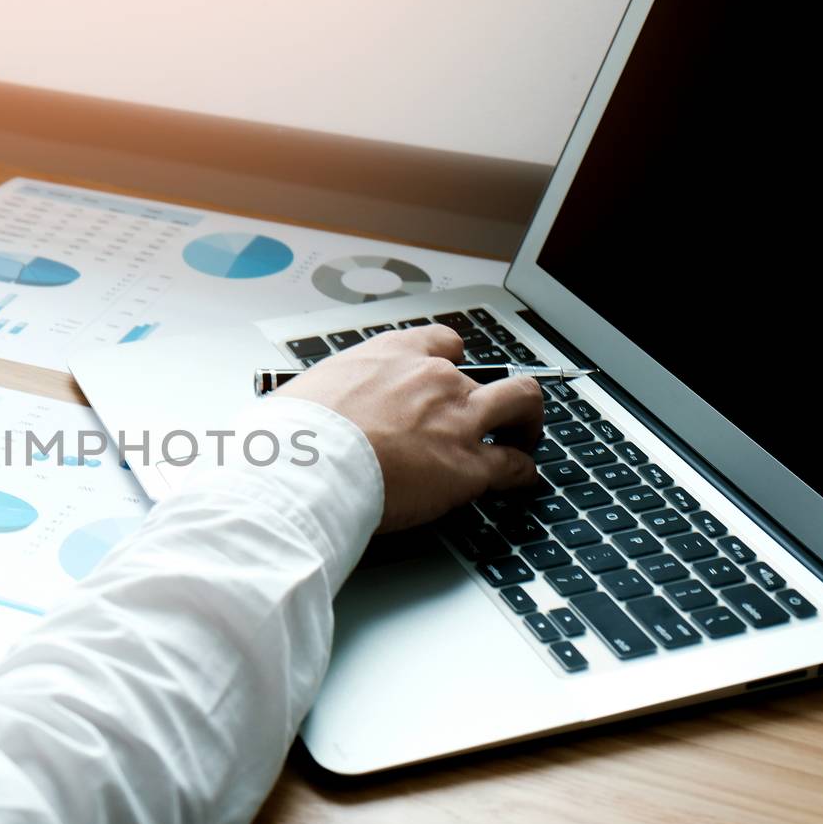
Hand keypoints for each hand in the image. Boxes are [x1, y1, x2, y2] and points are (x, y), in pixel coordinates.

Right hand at [280, 325, 542, 531]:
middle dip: (499, 394)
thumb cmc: (296, 432)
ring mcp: (457, 420)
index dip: (453, 362)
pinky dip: (522, 473)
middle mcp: (434, 379)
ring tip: (523, 440)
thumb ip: (327, 399)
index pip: (442, 342)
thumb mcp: (307, 392)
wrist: (305, 465)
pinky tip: (521, 480)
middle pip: (489, 374)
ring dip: (526, 422)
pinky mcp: (468, 466)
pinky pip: (514, 465)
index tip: (452, 375)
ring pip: (520, 403)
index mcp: (392, 355)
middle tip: (496, 415)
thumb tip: (302, 418)